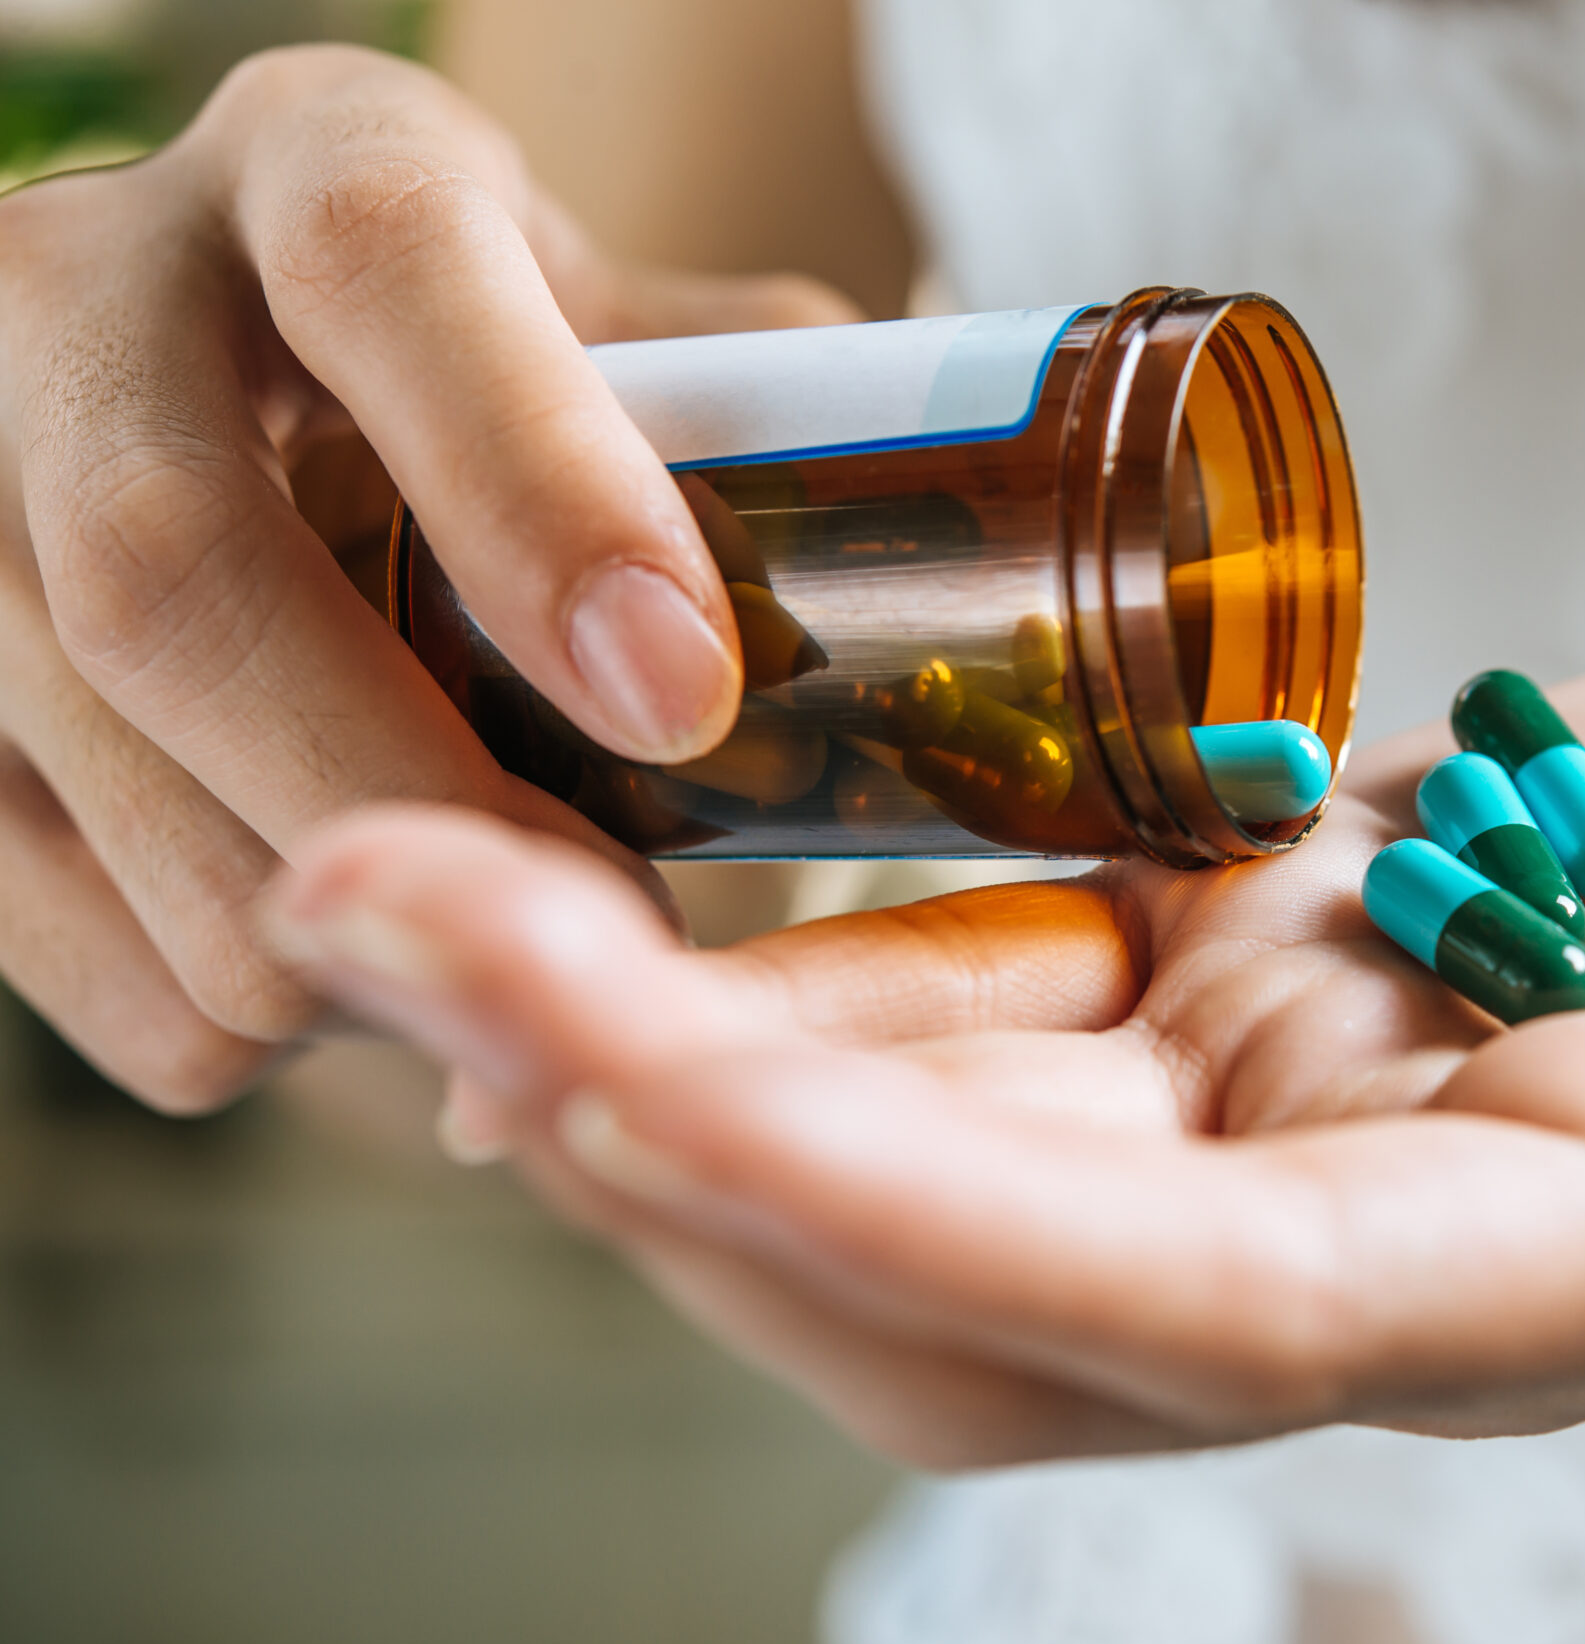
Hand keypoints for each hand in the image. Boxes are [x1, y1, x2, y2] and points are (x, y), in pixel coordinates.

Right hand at [0, 45, 856, 1108]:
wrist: (253, 375)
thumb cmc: (513, 379)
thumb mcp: (637, 342)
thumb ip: (777, 436)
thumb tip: (962, 599)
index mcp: (319, 166)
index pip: (390, 275)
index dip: (534, 492)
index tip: (683, 695)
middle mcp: (77, 291)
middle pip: (180, 574)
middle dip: (415, 798)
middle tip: (611, 941)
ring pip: (101, 774)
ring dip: (341, 924)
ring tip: (504, 949)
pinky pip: (41, 921)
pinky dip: (224, 1004)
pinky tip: (351, 955)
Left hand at [269, 609, 1584, 1464]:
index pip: (1232, 1310)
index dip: (929, 1218)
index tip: (620, 1083)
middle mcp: (1427, 1230)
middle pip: (994, 1264)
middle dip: (677, 1121)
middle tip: (374, 912)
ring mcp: (1341, 1104)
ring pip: (947, 1147)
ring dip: (677, 1029)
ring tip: (404, 865)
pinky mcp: (1301, 965)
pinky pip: (1009, 994)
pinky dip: (818, 934)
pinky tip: (638, 824)